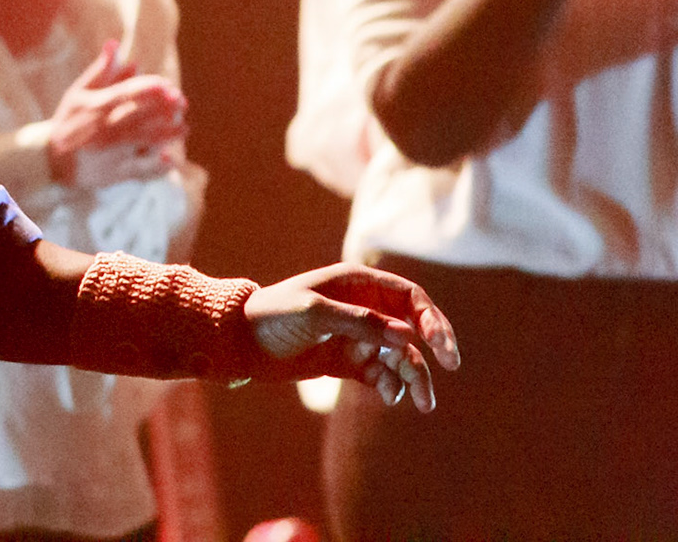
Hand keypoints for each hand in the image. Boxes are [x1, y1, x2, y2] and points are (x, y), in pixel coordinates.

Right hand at [47, 40, 187, 186]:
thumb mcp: (78, 93)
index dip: (146, 89)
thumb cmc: (69, 120)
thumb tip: (115, 43)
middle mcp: (102, 131)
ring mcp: (108, 153)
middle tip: (181, 101)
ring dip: (165, 135)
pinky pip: (138, 171)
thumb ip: (101, 71)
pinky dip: (156, 167)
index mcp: (94, 108)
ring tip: (184, 128)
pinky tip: (171, 159)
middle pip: (136, 117)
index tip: (166, 84)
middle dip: (161, 109)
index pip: (123, 95)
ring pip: (141, 143)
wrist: (50, 159)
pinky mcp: (113, 173)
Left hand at [243, 262, 459, 412]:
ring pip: (399, 356)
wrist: (239, 342)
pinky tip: (390, 397)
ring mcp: (356, 336)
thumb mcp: (315, 314)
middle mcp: (362, 308)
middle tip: (447, 369)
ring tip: (418, 403)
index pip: (410, 298)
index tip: (442, 347)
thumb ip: (361, 323)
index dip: (432, 319)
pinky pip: (380, 374)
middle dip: (432, 349)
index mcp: (357, 284)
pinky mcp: (346, 361)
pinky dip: (390, 385)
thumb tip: (408, 337)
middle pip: (412, 327)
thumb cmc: (272, 316)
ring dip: (412, 376)